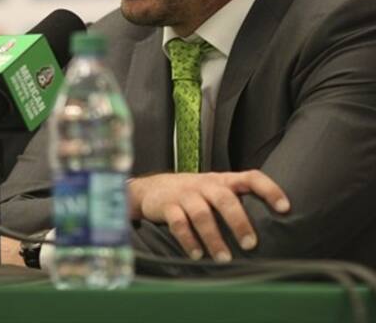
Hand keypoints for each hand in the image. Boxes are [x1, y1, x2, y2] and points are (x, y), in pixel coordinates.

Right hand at [128, 171, 289, 261]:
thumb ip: (235, 202)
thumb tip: (271, 228)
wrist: (151, 189)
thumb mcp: (214, 191)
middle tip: (250, 244)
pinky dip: (189, 241)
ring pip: (202, 214)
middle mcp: (205, 185)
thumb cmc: (193, 194)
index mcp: (223, 180)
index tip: (285, 208)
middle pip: (225, 199)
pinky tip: (197, 255)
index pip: (250, 177)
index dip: (269, 190)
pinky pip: (179, 223)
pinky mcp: (167, 206)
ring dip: (214, 238)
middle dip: (239, 222)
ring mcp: (185, 194)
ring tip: (224, 258)